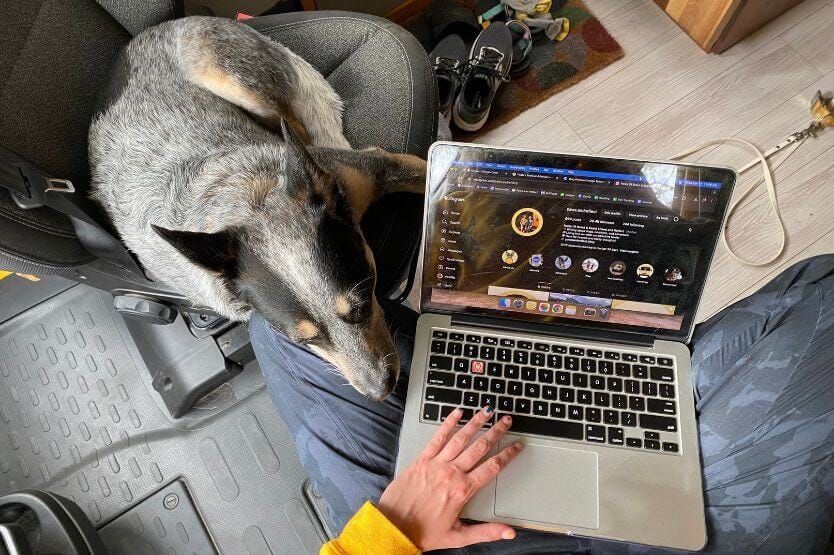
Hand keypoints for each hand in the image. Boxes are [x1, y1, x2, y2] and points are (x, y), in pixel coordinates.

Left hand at [377, 407, 522, 550]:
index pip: (492, 467)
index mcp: (463, 490)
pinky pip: (437, 438)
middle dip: (495, 432)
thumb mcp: (458, 537)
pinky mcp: (422, 460)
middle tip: (506, 420)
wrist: (394, 526)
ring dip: (475, 423)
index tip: (517, 445)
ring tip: (486, 411)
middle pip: (479, 447)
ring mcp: (436, 464)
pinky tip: (456, 413)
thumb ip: (486, 532)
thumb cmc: (423, 532)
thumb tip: (509, 533)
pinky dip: (448, 424)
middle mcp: (451, 473)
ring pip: (460, 438)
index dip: (508, 454)